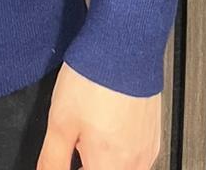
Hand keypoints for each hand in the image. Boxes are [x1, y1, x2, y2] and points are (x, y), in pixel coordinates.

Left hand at [35, 61, 161, 168]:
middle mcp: (134, 165)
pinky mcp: (154, 137)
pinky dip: (119, 149)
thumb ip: (52, 160)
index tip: (68, 154)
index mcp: (108, 166)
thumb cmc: (94, 80)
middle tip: (77, 142)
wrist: (123, 47)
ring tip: (91, 130)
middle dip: (89, 163)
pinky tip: (108, 125)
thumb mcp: (59, 122)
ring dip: (104, 158)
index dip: (72, 165)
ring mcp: (147, 151)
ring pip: (122, 167)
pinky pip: (136, 156)